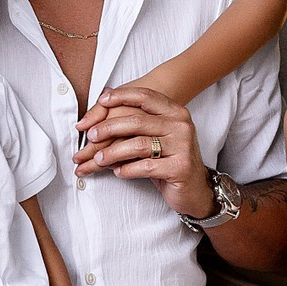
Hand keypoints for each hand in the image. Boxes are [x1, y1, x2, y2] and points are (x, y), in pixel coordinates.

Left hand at [76, 85, 211, 218]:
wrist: (195, 189)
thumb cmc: (169, 160)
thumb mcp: (156, 136)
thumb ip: (136, 121)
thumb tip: (102, 101)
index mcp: (175, 112)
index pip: (145, 96)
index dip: (121, 96)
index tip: (101, 101)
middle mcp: (181, 125)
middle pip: (137, 121)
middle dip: (109, 128)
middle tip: (91, 136)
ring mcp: (183, 146)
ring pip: (139, 145)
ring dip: (113, 153)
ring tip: (99, 159)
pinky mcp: (180, 167)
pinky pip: (146, 166)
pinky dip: (127, 169)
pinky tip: (118, 172)